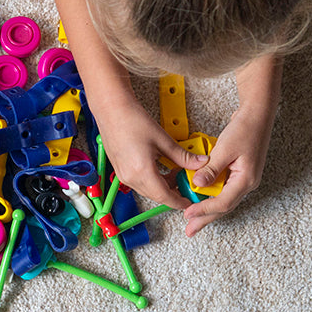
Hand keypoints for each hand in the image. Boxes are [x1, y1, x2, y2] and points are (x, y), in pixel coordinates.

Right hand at [96, 96, 209, 210]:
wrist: (111, 109)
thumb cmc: (132, 120)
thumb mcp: (163, 139)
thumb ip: (183, 156)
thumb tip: (201, 163)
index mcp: (142, 172)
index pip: (165, 197)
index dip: (180, 201)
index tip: (190, 201)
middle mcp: (130, 177)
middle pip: (156, 195)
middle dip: (173, 193)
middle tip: (187, 183)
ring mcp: (122, 175)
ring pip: (147, 190)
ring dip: (162, 186)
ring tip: (175, 171)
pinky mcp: (120, 170)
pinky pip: (139, 182)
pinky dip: (152, 180)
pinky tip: (160, 168)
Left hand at [183, 105, 276, 235]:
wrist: (257, 115)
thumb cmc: (245, 129)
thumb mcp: (224, 149)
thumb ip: (211, 168)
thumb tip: (197, 184)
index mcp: (246, 180)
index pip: (223, 202)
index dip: (204, 210)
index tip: (188, 214)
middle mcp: (246, 183)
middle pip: (223, 206)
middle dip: (206, 218)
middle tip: (190, 230)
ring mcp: (243, 178)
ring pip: (222, 198)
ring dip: (206, 208)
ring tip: (191, 217)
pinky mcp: (237, 172)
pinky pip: (222, 188)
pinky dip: (209, 193)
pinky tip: (197, 195)